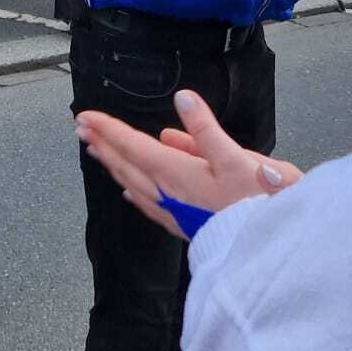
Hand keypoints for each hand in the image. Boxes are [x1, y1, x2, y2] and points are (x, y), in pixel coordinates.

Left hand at [75, 89, 302, 240]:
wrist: (270, 252)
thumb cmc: (260, 205)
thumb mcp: (239, 158)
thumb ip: (206, 128)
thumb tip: (183, 98)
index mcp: (177, 174)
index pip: (133, 146)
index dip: (108, 129)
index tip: (86, 116)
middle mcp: (168, 194)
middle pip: (126, 164)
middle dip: (103, 144)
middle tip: (81, 128)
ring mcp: (173, 212)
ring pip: (133, 184)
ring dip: (114, 165)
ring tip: (99, 151)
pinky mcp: (183, 226)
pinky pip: (148, 204)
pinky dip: (134, 190)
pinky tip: (130, 192)